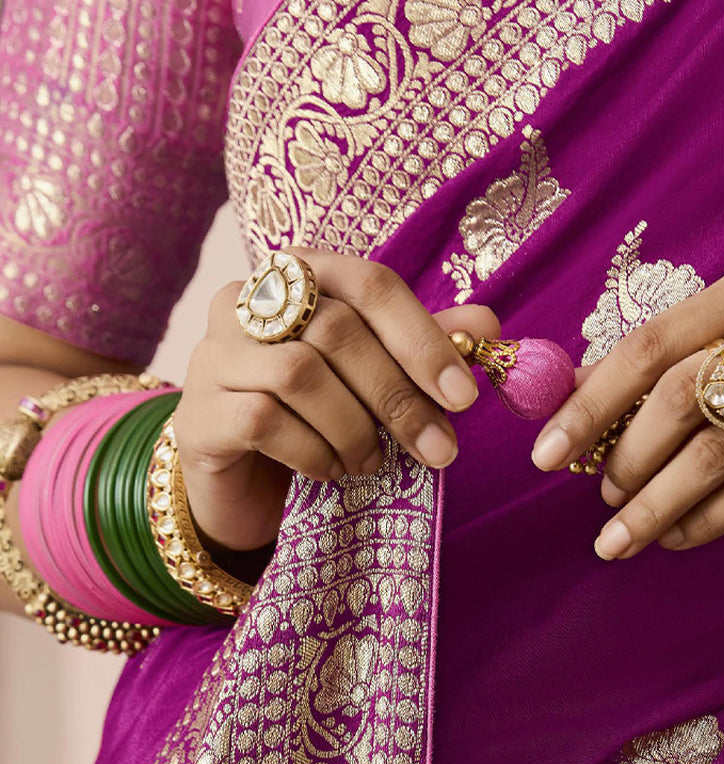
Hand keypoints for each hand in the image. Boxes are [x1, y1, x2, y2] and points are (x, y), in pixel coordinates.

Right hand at [173, 248, 498, 552]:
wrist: (241, 487)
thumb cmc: (314, 419)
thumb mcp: (376, 381)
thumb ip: (423, 347)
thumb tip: (486, 326)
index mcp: (298, 277)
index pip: (368, 283)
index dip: (422, 338)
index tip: (463, 397)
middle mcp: (245, 302)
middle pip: (337, 330)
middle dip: (398, 397)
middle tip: (437, 449)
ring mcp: (212, 355)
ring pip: (300, 374)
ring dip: (353, 429)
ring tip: (370, 462)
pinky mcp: (197, 413)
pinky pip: (263, 421)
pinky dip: (312, 453)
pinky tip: (328, 471)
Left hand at [529, 261, 723, 559]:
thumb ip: (675, 361)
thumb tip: (573, 393)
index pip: (651, 342)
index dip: (589, 401)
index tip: (545, 451)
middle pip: (679, 397)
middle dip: (624, 458)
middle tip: (601, 496)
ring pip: (714, 454)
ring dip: (654, 504)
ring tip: (619, 537)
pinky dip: (704, 521)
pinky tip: (676, 537)